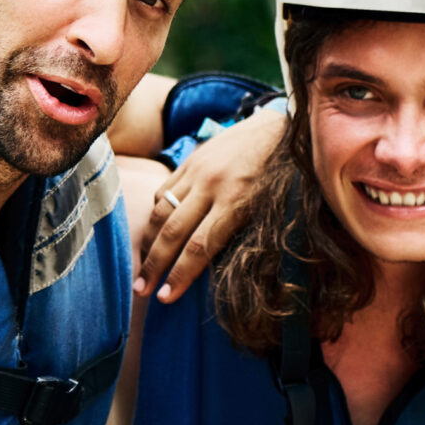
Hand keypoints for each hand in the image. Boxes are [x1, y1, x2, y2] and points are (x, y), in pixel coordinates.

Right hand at [136, 104, 283, 302]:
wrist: (281, 127)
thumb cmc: (284, 176)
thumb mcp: (272, 208)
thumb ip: (244, 234)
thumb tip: (219, 269)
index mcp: (237, 200)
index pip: (199, 246)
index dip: (180, 275)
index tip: (165, 298)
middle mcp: (211, 184)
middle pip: (174, 233)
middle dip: (154, 265)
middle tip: (140, 291)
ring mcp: (197, 170)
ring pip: (161, 212)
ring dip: (148, 243)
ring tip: (141, 267)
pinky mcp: (190, 161)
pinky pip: (163, 192)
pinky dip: (156, 215)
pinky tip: (154, 234)